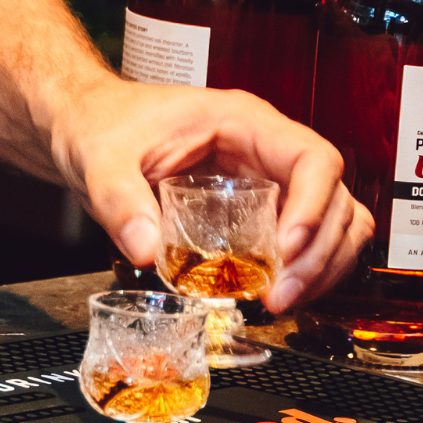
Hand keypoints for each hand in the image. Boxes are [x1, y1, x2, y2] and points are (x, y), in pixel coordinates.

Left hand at [54, 78, 369, 311]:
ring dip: (321, 266)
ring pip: (335, 222)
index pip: (312, 157)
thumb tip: (146, 250)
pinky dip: (306, 270)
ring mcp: (268, 178)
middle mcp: (267, 149)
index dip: (313, 205)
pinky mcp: (260, 208)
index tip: (286, 249)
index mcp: (243, 121)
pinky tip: (277, 294)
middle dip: (319, 252)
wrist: (87, 125)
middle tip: (281, 295)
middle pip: (335, 198)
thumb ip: (119, 201)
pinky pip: (308, 239)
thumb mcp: (100, 159)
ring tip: (281, 301)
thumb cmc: (102, 124)